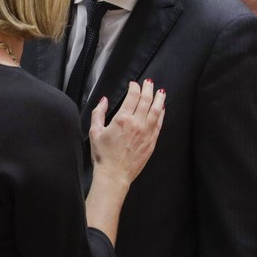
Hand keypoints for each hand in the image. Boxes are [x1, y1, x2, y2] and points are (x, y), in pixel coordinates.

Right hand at [85, 80, 164, 244]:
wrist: (114, 174)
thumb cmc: (102, 155)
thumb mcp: (94, 131)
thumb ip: (98, 113)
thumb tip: (104, 100)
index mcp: (122, 119)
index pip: (132, 97)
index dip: (134, 88)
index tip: (134, 84)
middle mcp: (137, 124)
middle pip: (146, 101)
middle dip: (148, 89)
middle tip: (149, 82)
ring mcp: (146, 133)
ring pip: (156, 111)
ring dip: (159, 99)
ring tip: (161, 91)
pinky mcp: (151, 142)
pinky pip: (159, 124)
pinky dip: (162, 114)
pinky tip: (162, 109)